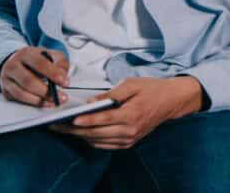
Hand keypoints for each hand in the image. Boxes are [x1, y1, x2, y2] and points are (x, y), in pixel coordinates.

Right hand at [0, 47, 68, 106]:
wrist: (16, 62)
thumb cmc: (37, 59)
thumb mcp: (50, 55)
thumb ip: (60, 63)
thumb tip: (63, 76)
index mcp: (26, 54)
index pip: (40, 64)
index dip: (53, 74)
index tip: (65, 83)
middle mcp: (13, 66)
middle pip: (28, 81)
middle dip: (47, 91)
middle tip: (62, 97)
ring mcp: (6, 80)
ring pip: (21, 93)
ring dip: (40, 100)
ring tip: (55, 101)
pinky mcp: (5, 91)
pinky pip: (19, 100)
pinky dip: (34, 103)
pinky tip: (46, 103)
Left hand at [50, 76, 203, 149]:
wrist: (172, 100)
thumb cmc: (153, 89)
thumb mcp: (132, 84)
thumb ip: (111, 94)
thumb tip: (91, 102)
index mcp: (131, 114)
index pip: (102, 120)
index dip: (84, 120)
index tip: (69, 120)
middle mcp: (130, 130)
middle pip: (96, 133)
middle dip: (74, 130)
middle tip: (57, 125)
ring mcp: (129, 139)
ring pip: (98, 141)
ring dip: (80, 136)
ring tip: (64, 129)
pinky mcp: (129, 142)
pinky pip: (105, 145)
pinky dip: (91, 140)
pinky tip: (82, 133)